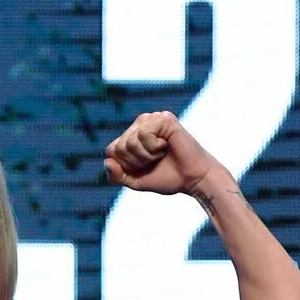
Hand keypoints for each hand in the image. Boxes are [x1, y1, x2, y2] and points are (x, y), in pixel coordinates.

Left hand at [103, 111, 220, 194]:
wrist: (192, 179)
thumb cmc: (167, 177)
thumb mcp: (135, 181)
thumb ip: (117, 175)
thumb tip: (106, 161)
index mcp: (131, 136)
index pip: (111, 150)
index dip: (125, 166)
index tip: (144, 167)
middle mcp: (140, 124)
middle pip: (119, 147)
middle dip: (136, 161)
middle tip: (155, 160)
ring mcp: (152, 118)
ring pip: (130, 142)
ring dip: (146, 155)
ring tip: (161, 153)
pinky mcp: (164, 118)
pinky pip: (143, 134)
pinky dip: (154, 147)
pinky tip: (166, 145)